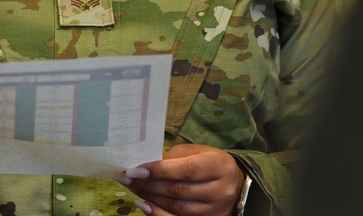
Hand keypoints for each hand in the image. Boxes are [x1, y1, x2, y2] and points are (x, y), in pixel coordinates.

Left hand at [117, 143, 244, 215]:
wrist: (234, 183)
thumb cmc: (210, 162)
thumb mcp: (196, 152)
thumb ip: (173, 158)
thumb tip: (145, 166)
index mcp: (218, 166)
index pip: (186, 170)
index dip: (159, 171)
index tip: (136, 170)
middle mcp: (220, 190)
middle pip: (179, 190)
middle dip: (149, 184)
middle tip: (128, 179)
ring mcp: (215, 210)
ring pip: (176, 207)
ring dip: (150, 198)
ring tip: (133, 189)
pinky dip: (158, 214)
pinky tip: (144, 205)